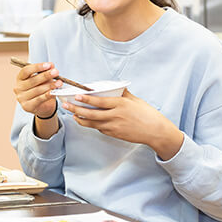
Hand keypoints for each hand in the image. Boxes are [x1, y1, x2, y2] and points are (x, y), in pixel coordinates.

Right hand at [13, 61, 61, 117]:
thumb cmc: (41, 88)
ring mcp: (21, 98)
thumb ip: (46, 72)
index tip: (49, 65)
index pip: (26, 70)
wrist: (43, 106)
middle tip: (56, 72)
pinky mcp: (27, 106)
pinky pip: (39, 99)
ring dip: (49, 86)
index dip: (37, 67)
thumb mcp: (44, 79)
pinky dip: (47, 95)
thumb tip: (51, 66)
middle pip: (32, 80)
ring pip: (37, 90)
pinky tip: (54, 92)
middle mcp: (18, 88)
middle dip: (46, 75)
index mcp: (20, 78)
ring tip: (59, 83)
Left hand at [62, 89, 183, 158]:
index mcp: (121, 104)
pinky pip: (99, 128)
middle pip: (91, 113)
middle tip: (66, 105)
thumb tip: (114, 87)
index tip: (77, 95)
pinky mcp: (114, 134)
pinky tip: (85, 120)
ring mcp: (114, 126)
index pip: (100, 101)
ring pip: (92, 123)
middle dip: (76, 109)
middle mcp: (116, 116)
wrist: (155, 132)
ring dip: (80, 119)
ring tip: (72, 114)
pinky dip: (91, 124)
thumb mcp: (136, 100)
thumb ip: (123, 94)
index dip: (87, 99)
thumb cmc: (147, 114)